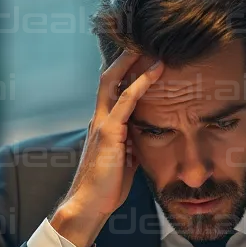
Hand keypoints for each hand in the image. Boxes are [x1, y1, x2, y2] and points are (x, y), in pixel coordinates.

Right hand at [50, 51, 163, 246]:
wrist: (89, 205)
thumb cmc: (106, 187)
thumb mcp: (124, 160)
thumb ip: (131, 144)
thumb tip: (143, 139)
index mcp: (102, 125)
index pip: (112, 90)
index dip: (125, 71)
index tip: (143, 57)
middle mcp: (99, 118)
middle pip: (109, 77)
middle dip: (126, 58)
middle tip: (145, 41)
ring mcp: (102, 123)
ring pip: (115, 81)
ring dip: (134, 62)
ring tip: (153, 47)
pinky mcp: (109, 132)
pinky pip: (127, 100)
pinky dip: (142, 82)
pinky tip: (156, 71)